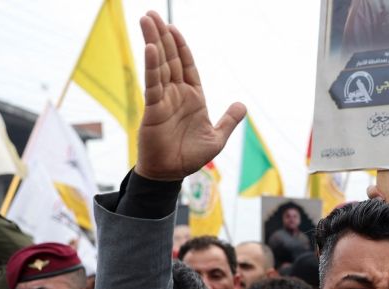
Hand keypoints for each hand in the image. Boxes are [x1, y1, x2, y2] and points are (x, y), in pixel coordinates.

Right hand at [135, 11, 245, 180]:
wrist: (171, 173)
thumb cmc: (191, 157)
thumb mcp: (217, 138)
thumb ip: (228, 120)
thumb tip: (242, 105)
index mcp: (193, 97)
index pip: (187, 65)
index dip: (181, 46)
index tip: (172, 28)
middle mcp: (176, 94)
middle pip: (170, 58)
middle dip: (162, 36)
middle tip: (152, 14)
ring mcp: (164, 99)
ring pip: (159, 65)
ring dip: (153, 42)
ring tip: (146, 20)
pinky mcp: (154, 108)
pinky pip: (153, 83)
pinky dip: (152, 66)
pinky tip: (151, 49)